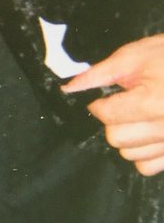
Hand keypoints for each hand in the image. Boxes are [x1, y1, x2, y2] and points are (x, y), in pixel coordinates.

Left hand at [62, 34, 163, 176]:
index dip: (99, 104)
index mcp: (153, 102)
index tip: (105, 97)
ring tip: (139, 117)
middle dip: (113, 121)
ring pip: (131, 155)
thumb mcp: (135, 55)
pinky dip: (144, 154)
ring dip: (128, 138)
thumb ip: (100, 74)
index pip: (107, 115)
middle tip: (125, 105)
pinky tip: (149, 133)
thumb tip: (69, 88)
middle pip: (116, 139)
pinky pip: (149, 167)